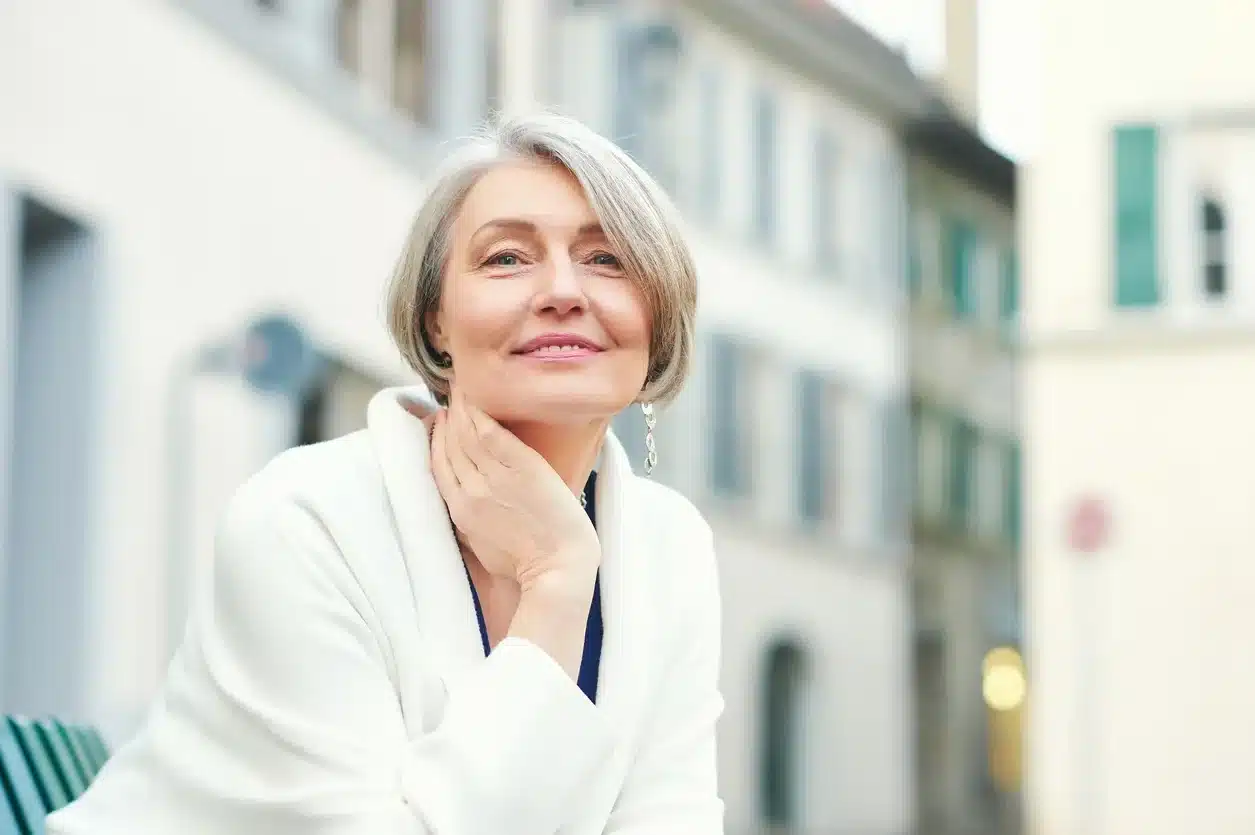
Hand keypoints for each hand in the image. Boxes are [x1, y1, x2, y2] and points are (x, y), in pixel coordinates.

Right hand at [430, 389, 600, 594]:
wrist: (557, 569)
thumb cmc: (525, 565)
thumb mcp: (481, 546)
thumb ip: (467, 519)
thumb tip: (464, 500)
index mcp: (459, 511)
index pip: (438, 465)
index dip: (436, 439)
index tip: (438, 421)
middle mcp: (470, 490)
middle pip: (450, 444)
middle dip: (447, 417)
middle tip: (449, 397)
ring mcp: (494, 478)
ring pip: (467, 434)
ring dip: (461, 408)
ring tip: (461, 389)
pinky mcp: (521, 467)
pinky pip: (492, 433)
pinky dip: (480, 413)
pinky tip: (476, 399)